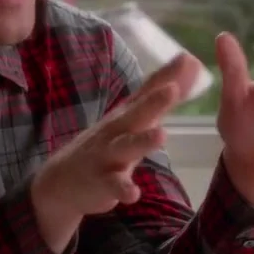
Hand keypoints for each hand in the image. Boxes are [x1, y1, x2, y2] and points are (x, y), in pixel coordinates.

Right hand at [30, 53, 202, 252]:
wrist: (63, 178)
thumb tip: (190, 62)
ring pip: (126, 146)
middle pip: (137, 113)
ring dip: (143, 141)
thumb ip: (161, 93)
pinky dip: (123, 189)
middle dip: (154, 101)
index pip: (149, 90)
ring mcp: (108, 154)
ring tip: (161, 134)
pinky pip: (113, 185)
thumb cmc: (109, 142)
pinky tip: (133, 194)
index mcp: (129, 113)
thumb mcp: (135, 116)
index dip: (168, 76)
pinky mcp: (101, 181)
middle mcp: (118, 129)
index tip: (189, 59)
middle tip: (173, 89)